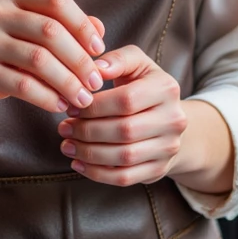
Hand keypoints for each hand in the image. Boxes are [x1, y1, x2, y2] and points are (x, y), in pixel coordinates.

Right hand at [0, 0, 106, 120]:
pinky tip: (59, 106)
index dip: (82, 24)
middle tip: (95, 82)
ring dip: (68, 82)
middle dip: (79, 59)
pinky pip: (23, 85)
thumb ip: (58, 26)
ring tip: (83, 99)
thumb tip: (100, 29)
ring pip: (39, 59)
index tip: (99, 49)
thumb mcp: (21, 31)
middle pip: (51, 30)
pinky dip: (48, 97)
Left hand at [56, 44, 186, 186]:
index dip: (94, 106)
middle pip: (125, 130)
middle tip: (64, 128)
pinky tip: (78, 163)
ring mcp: (168, 147)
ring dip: (89, 153)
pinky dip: (97, 173)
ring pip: (124, 157)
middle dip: (88, 131)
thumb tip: (94, 69)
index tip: (71, 107)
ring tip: (67, 145)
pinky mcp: (159, 170)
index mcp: (166, 89)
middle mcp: (173, 119)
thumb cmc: (143, 86)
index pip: (126, 100)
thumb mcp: (136, 64)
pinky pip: (125, 177)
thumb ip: (117, 60)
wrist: (168, 119)